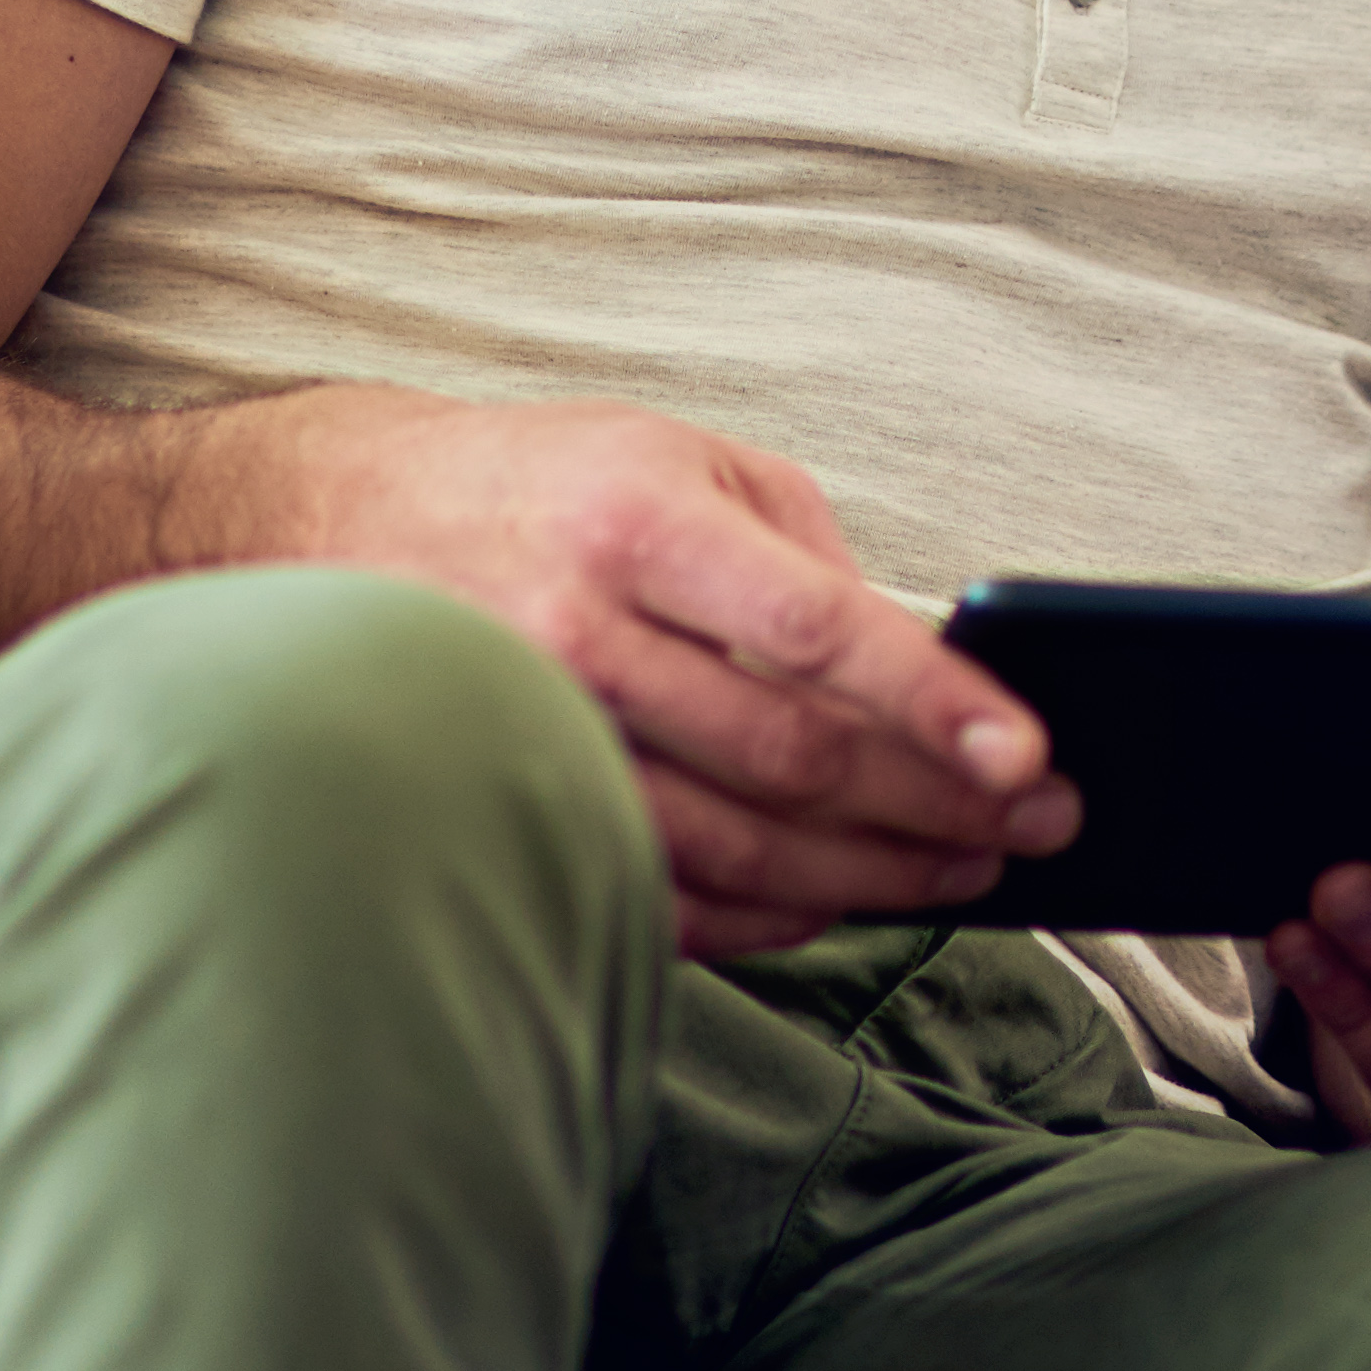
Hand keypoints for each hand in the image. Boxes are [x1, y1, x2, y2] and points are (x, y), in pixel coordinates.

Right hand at [222, 391, 1075, 956]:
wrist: (334, 519)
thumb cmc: (545, 485)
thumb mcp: (682, 455)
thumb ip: (804, 549)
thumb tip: (918, 664)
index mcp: (637, 521)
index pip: (812, 628)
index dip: (929, 701)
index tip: (1026, 754)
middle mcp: (579, 631)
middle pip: (790, 757)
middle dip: (935, 804)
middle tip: (1035, 824)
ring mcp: (535, 736)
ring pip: (736, 845)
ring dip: (870, 875)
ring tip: (964, 873)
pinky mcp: (508, 812)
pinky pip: (664, 895)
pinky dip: (768, 915)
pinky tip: (838, 901)